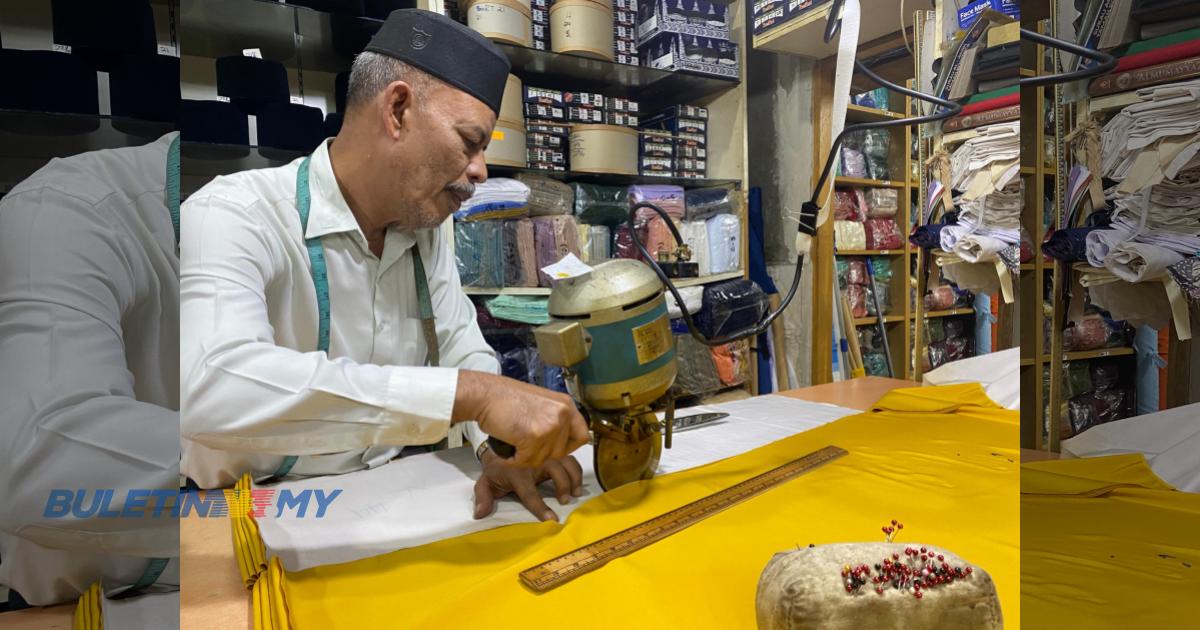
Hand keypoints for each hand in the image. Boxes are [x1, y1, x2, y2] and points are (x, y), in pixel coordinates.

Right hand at [453, 371, 589, 468]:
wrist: (485, 394)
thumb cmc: (505, 398)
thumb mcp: (542, 403)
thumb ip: (555, 420)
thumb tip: (561, 441)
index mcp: (566, 404)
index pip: (582, 435)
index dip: (568, 446)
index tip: (555, 448)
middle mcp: (562, 413)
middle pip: (561, 451)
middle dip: (542, 453)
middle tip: (525, 443)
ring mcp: (550, 425)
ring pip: (543, 458)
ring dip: (526, 456)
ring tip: (514, 441)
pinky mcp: (535, 436)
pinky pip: (527, 460)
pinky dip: (515, 459)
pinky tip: (509, 446)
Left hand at [473, 450, 583, 521]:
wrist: (500, 446)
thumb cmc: (497, 470)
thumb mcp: (485, 483)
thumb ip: (483, 498)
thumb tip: (480, 514)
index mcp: (516, 473)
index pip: (529, 492)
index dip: (540, 507)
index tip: (552, 519)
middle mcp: (533, 462)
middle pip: (554, 469)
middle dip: (563, 485)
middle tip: (564, 500)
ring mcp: (545, 455)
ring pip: (565, 460)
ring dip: (574, 476)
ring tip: (576, 492)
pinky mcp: (554, 452)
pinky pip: (570, 457)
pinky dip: (576, 469)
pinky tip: (578, 481)